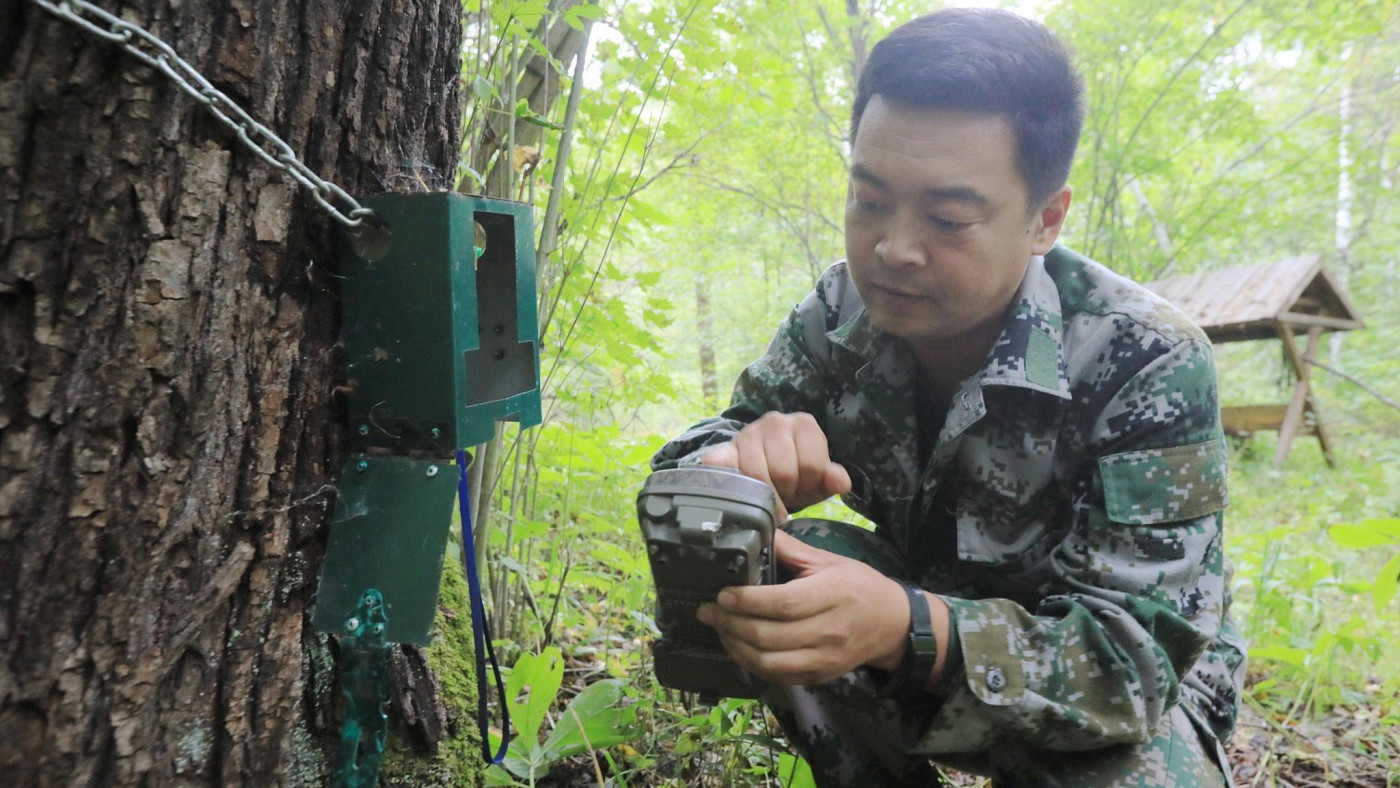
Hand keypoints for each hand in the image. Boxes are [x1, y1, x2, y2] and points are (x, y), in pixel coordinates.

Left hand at [696, 530, 908, 685]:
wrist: (892, 625)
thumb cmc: (857, 586)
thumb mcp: (829, 560)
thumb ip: (791, 549)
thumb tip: (755, 531)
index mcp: (831, 595)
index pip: (783, 603)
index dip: (747, 601)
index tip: (721, 595)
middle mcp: (828, 631)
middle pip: (770, 636)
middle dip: (730, 625)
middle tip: (706, 612)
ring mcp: (823, 659)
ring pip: (769, 662)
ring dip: (736, 647)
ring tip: (719, 630)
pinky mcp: (819, 677)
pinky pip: (778, 676)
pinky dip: (752, 664)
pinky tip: (738, 648)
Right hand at [700, 411, 851, 518]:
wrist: (762, 471)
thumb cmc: (795, 475)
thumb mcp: (818, 481)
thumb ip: (833, 481)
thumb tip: (839, 481)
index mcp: (805, 424)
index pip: (811, 466)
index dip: (807, 486)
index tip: (802, 490)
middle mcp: (775, 421)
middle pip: (784, 472)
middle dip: (785, 493)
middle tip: (784, 496)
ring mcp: (748, 433)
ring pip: (756, 474)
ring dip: (763, 494)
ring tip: (768, 495)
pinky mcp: (723, 449)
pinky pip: (721, 465)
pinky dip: (726, 479)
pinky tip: (736, 489)